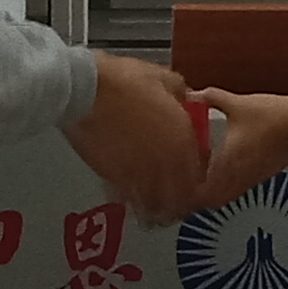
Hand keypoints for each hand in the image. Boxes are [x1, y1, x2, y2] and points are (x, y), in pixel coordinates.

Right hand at [67, 48, 207, 222]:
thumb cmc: (123, 82)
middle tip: (178, 201)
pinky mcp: (113, 177)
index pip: (200, 174)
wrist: (86, 91)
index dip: (199, 179)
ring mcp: (139, 173)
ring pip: (155, 206)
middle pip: (180, 198)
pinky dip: (132, 203)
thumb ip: (180, 93)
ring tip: (156, 210)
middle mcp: (164, 162)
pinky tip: (131, 201)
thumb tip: (183, 98)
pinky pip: (129, 200)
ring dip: (158, 209)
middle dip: (181, 202)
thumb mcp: (163, 78)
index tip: (194, 177)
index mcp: (182, 138)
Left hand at [194, 87, 287, 206]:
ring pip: (226, 196)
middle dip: (197, 197)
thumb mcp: (237, 103)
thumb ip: (211, 98)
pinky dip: (227, 183)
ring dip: (213, 190)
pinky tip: (224, 165)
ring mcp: (252, 178)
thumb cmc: (275, 117)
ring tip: (202, 174)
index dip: (186, 195)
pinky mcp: (262, 174)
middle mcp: (239, 177)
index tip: (176, 186)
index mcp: (227, 163)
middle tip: (185, 183)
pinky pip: (239, 187)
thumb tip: (193, 94)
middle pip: (212, 202)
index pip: (201, 195)